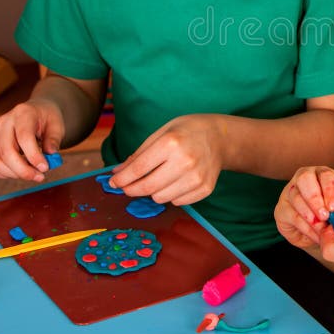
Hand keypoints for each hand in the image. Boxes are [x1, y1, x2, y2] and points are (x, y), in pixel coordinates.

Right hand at [0, 98, 64, 181]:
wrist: (37, 112)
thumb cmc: (47, 119)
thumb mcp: (57, 125)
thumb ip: (54, 139)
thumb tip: (51, 154)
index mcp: (23, 113)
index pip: (24, 137)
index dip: (33, 155)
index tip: (45, 168)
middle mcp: (4, 123)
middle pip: (6, 151)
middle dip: (23, 169)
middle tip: (40, 176)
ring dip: (15, 174)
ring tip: (33, 174)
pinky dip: (7, 174)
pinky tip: (22, 171)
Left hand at [109, 114, 223, 204]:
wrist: (220, 137)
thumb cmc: (187, 131)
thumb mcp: (162, 132)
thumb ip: (139, 154)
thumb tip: (118, 174)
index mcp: (171, 143)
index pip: (139, 168)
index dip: (122, 179)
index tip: (113, 183)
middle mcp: (185, 161)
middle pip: (148, 188)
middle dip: (132, 189)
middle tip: (127, 187)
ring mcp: (197, 177)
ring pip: (161, 198)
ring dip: (153, 192)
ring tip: (159, 178)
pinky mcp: (205, 188)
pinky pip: (178, 202)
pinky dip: (171, 195)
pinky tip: (176, 181)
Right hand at [274, 166, 333, 248]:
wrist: (312, 233)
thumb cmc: (327, 217)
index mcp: (320, 174)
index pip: (325, 175)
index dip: (330, 190)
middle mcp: (303, 178)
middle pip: (305, 179)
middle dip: (315, 198)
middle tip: (325, 216)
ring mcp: (289, 192)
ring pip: (297, 198)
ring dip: (311, 216)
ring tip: (321, 228)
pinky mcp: (281, 209)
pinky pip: (292, 216)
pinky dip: (306, 227)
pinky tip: (315, 235)